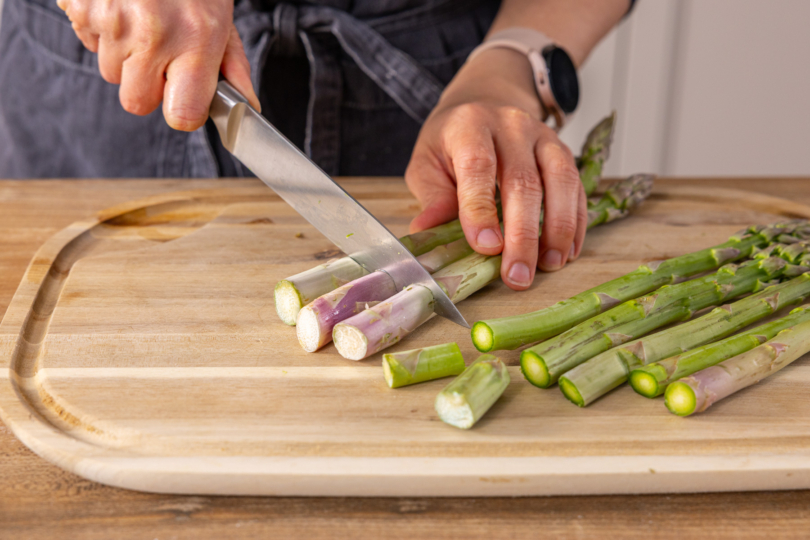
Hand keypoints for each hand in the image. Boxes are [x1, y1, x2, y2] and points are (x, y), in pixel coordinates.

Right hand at [57, 0, 259, 130]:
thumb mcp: (222, 19)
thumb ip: (233, 67)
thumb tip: (248, 107)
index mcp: (195, 40)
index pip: (182, 114)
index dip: (182, 111)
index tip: (185, 98)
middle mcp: (153, 33)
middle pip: (138, 102)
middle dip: (148, 86)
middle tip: (161, 54)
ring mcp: (113, 20)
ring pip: (111, 74)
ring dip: (125, 58)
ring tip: (143, 22)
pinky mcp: (82, 7)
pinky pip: (89, 43)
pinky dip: (103, 33)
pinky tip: (122, 9)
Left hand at [406, 48, 586, 290]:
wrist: (484, 103)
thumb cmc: (451, 143)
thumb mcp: (427, 163)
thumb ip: (432, 197)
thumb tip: (426, 231)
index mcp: (470, 126)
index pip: (478, 166)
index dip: (481, 209)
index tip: (486, 247)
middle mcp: (511, 126)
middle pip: (523, 181)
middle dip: (522, 234)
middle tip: (517, 275)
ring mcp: (543, 137)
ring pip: (560, 182)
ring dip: (557, 229)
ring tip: (549, 266)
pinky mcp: (564, 152)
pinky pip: (577, 187)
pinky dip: (576, 223)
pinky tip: (567, 252)